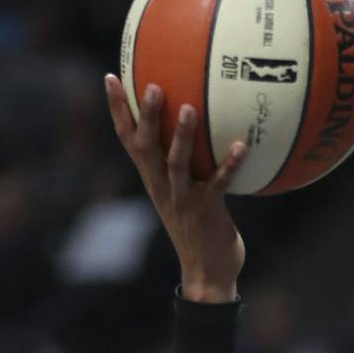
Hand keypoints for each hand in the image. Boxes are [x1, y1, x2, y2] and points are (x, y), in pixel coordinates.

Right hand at [104, 75, 246, 302]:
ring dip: (182, 136)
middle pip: (146, 147)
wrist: (206, 275)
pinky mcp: (206, 212)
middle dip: (146, 116)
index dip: (117, 110)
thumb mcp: (185, 194)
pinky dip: (229, 165)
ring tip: (189, 108)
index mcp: (152, 179)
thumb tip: (201, 128)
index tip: (111, 77)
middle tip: (152, 85)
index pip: (127, 139)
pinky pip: (218, 184)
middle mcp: (162, 187)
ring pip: (177, 164)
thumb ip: (187, 164)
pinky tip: (242, 146)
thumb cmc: (199, 230)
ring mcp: (183, 200)